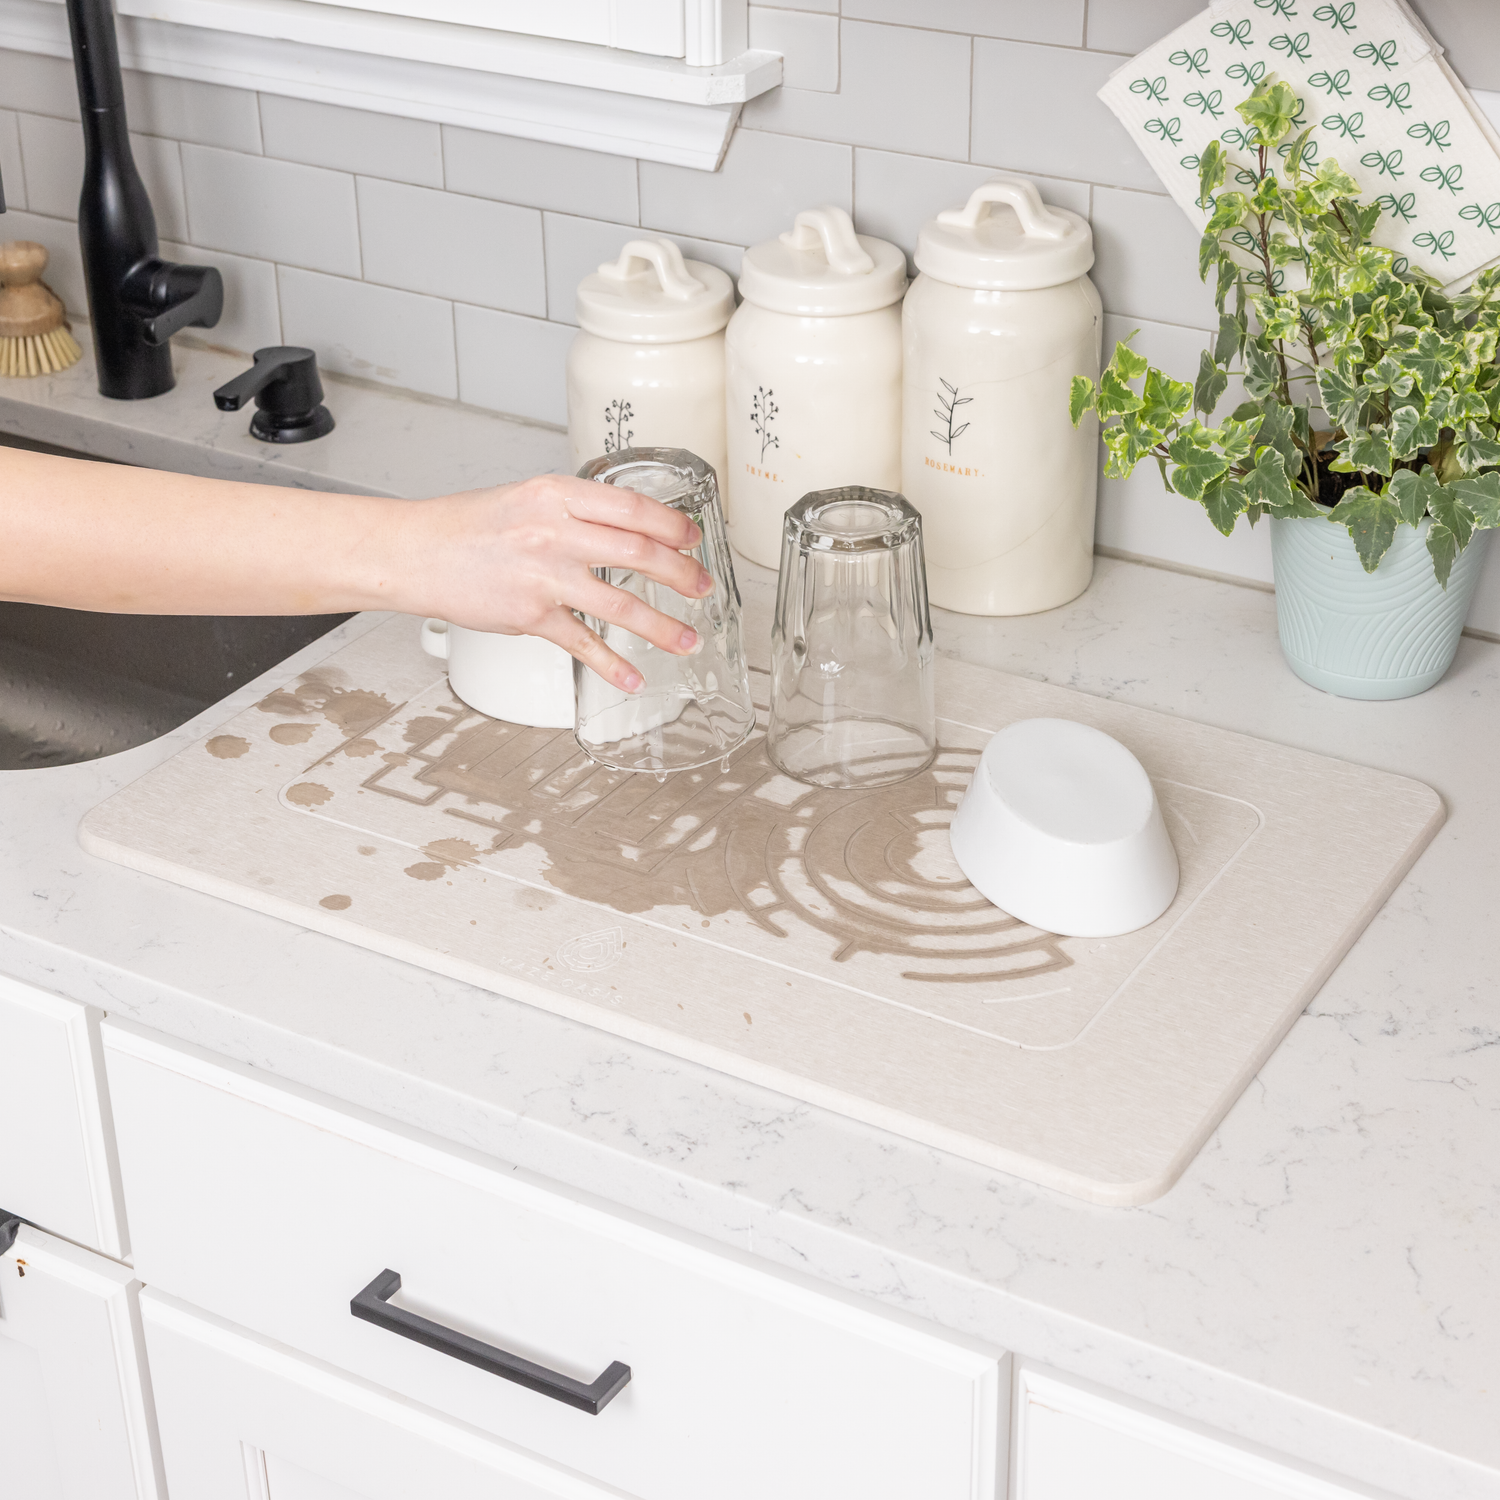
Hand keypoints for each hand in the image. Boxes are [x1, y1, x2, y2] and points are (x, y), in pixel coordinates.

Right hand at [388, 473, 711, 692]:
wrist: (416, 552)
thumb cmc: (468, 526)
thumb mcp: (527, 498)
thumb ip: (576, 512)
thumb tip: (629, 529)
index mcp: (557, 496)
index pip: (633, 508)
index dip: (673, 525)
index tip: (694, 539)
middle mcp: (554, 533)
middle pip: (639, 553)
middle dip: (682, 574)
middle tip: (702, 587)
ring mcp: (544, 577)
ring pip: (621, 603)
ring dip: (662, 626)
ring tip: (687, 639)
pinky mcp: (530, 616)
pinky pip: (583, 644)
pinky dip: (613, 665)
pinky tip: (632, 677)